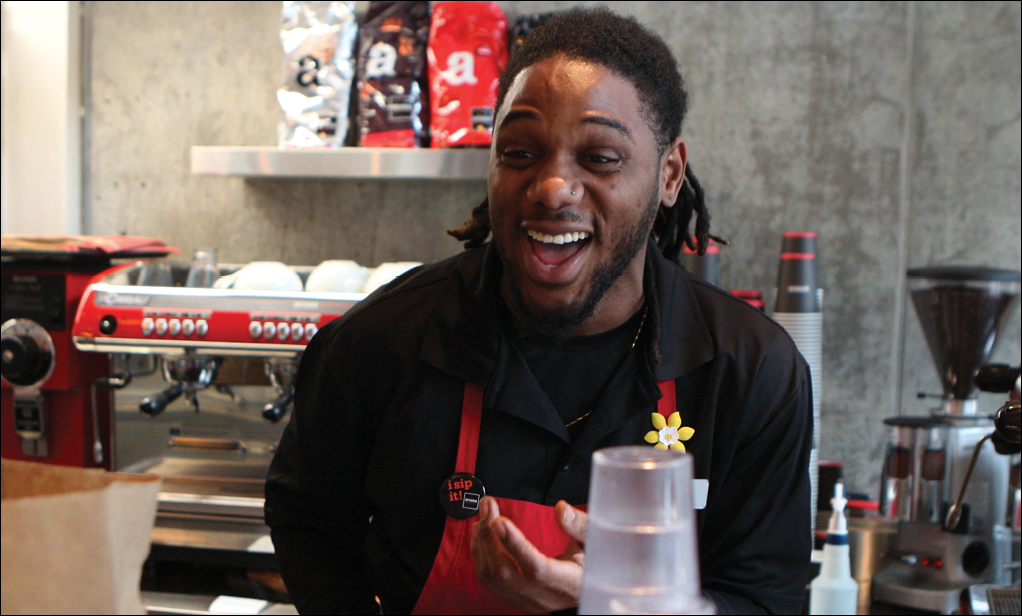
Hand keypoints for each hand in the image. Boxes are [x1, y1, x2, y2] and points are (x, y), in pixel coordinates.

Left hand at [470, 496, 587, 612]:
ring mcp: (525, 599)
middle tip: (487, 505)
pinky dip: (479, 555)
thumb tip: (561, 508)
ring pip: (492, 576)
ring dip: (482, 543)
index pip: (536, 568)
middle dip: (490, 534)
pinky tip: (481, 534)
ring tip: (483, 515)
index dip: (515, 545)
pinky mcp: (514, 597)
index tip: (500, 521)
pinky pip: (488, 580)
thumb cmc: (594, 565)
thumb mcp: (596, 543)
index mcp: (567, 582)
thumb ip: (580, 526)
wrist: (585, 590)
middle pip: (505, 571)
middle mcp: (542, 595)